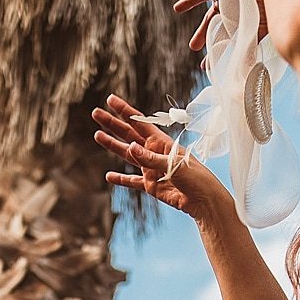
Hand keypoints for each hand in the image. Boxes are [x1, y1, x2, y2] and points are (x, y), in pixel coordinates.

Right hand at [92, 94, 230, 219]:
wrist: (203, 200)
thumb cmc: (195, 177)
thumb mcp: (173, 164)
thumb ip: (150, 158)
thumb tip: (130, 147)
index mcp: (161, 142)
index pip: (139, 122)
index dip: (124, 110)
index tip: (110, 99)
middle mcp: (154, 152)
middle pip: (129, 135)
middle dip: (112, 124)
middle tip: (96, 113)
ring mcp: (150, 169)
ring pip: (127, 155)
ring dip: (112, 145)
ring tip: (97, 135)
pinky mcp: (150, 185)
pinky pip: (132, 181)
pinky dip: (120, 179)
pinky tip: (109, 176)